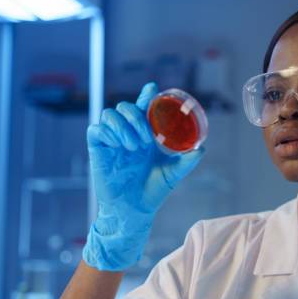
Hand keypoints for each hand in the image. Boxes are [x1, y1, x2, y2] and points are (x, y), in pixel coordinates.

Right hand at [82, 82, 204, 270]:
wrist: (133, 211)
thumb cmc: (152, 191)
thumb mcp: (173, 174)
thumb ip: (186, 161)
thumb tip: (201, 148)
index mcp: (145, 135)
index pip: (144, 108)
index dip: (147, 95)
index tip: (153, 87)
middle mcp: (128, 134)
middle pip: (126, 106)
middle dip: (136, 116)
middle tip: (146, 138)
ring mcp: (112, 141)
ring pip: (110, 114)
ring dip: (123, 125)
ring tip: (134, 145)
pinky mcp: (97, 149)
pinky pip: (96, 129)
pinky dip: (108, 132)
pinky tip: (120, 146)